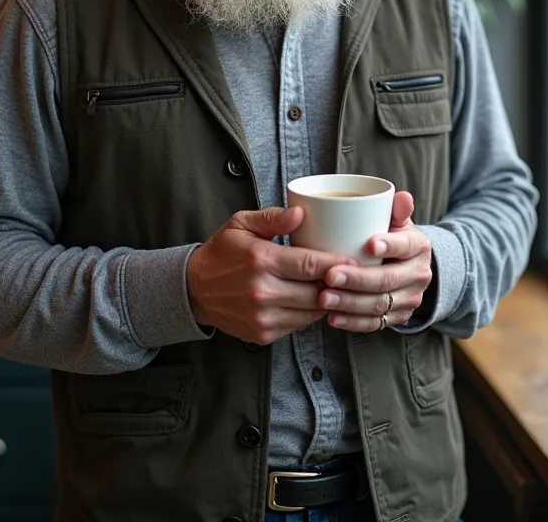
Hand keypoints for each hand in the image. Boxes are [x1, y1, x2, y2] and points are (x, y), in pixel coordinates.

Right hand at [186, 206, 356, 344]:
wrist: (194, 289)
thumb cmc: (222, 251)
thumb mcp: (241, 224)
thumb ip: (272, 217)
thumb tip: (301, 213)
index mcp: (260, 260)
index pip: (310, 264)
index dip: (337, 263)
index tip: (353, 259)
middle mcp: (262, 291)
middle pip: (317, 291)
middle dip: (337, 284)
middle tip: (351, 275)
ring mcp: (263, 317)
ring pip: (311, 312)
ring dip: (326, 300)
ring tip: (336, 287)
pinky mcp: (263, 334)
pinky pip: (299, 325)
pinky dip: (309, 313)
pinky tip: (311, 300)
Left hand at [316, 192, 432, 331]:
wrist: (409, 265)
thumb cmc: (393, 236)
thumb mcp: (397, 221)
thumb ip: (396, 209)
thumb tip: (402, 196)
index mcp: (419, 247)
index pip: (406, 246)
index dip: (389, 246)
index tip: (368, 244)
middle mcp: (419, 275)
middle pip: (387, 280)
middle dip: (357, 279)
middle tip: (329, 275)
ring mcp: (409, 299)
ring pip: (379, 304)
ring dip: (349, 303)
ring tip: (323, 297)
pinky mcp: (398, 317)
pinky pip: (375, 324)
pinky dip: (352, 322)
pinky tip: (332, 317)